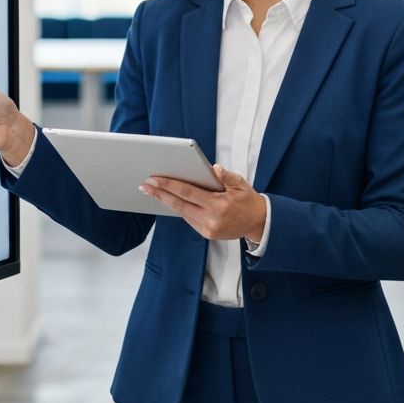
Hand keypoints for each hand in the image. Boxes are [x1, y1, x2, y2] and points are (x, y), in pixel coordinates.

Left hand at [139, 165, 265, 239]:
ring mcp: (208, 229)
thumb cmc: (248, 200)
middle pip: (179, 204)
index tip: (154, 179)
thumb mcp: (241, 184)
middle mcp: (211, 219)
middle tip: (144, 185)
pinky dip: (179, 209)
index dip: (169, 185)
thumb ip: (227, 176)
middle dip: (160, 194)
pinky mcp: (207, 234)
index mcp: (218, 205)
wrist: (259, 223)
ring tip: (152, 191)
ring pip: (182, 213)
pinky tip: (169, 200)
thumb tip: (214, 168)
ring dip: (166, 201)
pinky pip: (189, 219)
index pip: (188, 193)